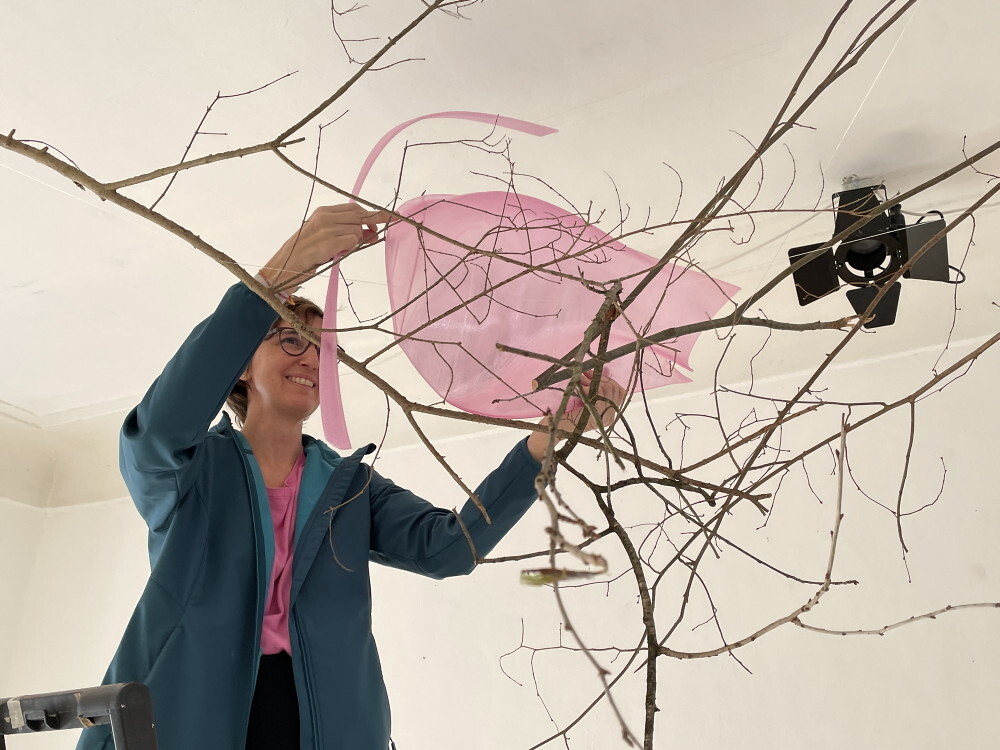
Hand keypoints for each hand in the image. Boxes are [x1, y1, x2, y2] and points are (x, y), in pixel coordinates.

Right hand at [260, 204, 390, 288]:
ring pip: (357, 230)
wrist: (286, 266)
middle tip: (374, 237)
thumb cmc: (308, 254)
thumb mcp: (327, 238)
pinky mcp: (328, 241)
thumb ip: (347, 232)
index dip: (372, 214)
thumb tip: (373, 233)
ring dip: (356, 242)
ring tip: (342, 250)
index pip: (354, 207)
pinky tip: (339, 253)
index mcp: (323, 212)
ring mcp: (326, 228)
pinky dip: (351, 248)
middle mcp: (325, 216)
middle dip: (372, 224)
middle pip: (359, 215)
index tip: (389, 216)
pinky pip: (352, 241)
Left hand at [526, 372, 626, 461]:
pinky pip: (599, 394)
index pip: (620, 391)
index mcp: (610, 413)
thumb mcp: (586, 399)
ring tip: (580, 381)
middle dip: (599, 378)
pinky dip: (589, 387)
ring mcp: (604, 418)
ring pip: (608, 389)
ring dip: (593, 381)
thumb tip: (599, 372)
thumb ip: (596, 390)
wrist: (556, 428)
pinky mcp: (596, 416)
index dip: (607, 380)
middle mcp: (610, 417)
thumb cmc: (568, 413)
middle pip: (614, 388)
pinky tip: (580, 387)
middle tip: (585, 375)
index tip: (592, 375)